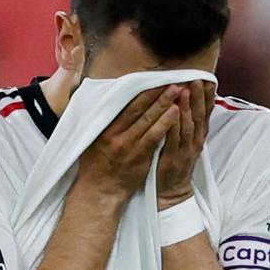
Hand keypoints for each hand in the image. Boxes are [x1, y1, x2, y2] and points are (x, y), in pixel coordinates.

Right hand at [75, 85, 182, 204]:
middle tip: (170, 77)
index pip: (125, 102)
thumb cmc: (95, 166)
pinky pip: (154, 136)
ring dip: (164, 102)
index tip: (153, 77)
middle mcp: (115, 133)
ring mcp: (128, 144)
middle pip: (138, 107)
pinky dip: (165, 123)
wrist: (99, 192)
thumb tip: (104, 102)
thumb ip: (101, 122)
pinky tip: (176, 112)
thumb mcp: (92, 140)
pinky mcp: (139, 156)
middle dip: (156, 91)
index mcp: (105, 127)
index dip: (141, 89)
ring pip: (148, 118)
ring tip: (177, 89)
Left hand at [157, 81, 214, 210]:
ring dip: (187, 107)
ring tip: (184, 90)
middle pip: (199, 115)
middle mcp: (196, 141)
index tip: (207, 79)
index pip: (206, 111)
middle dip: (198, 96)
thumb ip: (189, 122)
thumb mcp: (187, 140)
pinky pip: (174, 140)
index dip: (207, 96)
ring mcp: (186, 150)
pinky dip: (174, 126)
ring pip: (188, 125)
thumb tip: (190, 99)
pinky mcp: (173, 159)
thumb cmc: (176, 161)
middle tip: (196, 79)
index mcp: (199, 135)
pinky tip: (172, 114)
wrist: (172, 191)